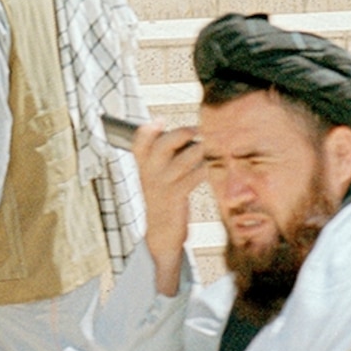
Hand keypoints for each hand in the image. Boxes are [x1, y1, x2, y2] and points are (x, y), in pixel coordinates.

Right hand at [134, 122, 206, 287]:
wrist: (161, 230)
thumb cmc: (163, 195)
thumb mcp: (155, 174)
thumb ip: (166, 154)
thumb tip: (190, 133)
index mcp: (143, 165)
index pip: (138, 144)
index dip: (147, 131)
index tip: (160, 120)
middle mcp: (150, 173)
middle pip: (162, 146)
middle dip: (181, 134)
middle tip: (196, 129)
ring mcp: (163, 185)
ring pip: (183, 161)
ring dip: (199, 151)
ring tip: (209, 146)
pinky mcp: (177, 196)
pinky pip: (194, 177)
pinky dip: (205, 169)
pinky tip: (211, 166)